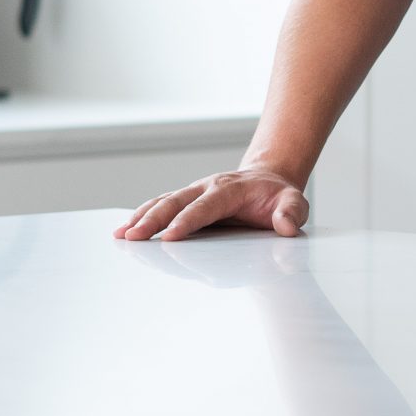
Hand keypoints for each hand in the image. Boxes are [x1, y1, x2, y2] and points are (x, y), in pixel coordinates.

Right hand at [114, 166, 309, 240]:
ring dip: (142, 217)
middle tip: (134, 236)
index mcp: (231, 189)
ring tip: (122, 235)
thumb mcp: (294, 201)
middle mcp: (207, 187)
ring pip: (164, 202)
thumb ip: (292, 212)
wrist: (267, 179)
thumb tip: (287, 227)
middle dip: (154, 219)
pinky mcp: (186, 200)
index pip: (207, 206)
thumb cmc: (277, 195)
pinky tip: (124, 231)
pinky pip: (161, 205)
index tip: (169, 236)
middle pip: (177, 202)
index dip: (188, 220)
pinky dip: (141, 216)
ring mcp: (194, 192)